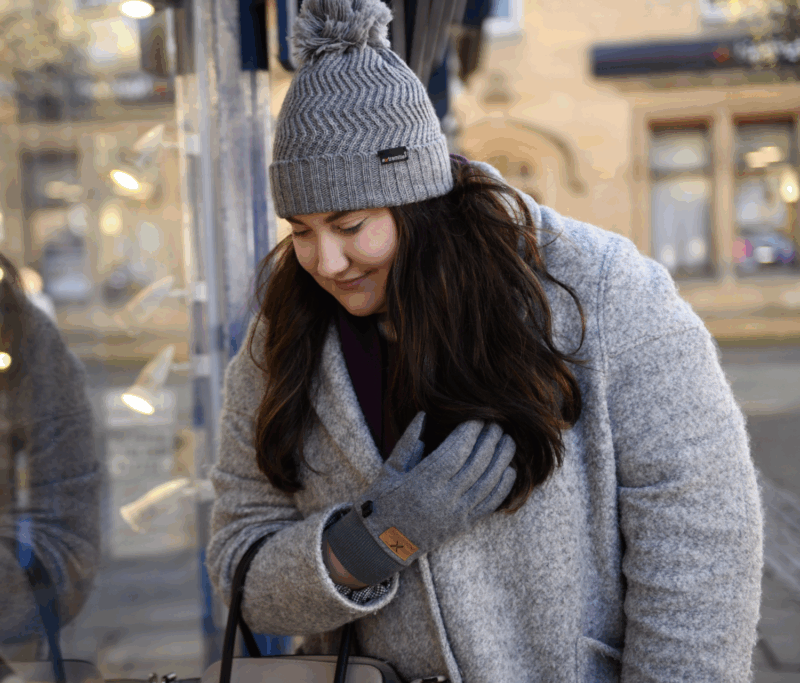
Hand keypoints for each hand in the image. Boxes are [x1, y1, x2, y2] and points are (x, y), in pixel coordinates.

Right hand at [323, 412, 516, 585]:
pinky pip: (490, 505)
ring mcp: (456, 514)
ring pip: (488, 483)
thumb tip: (424, 415)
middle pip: (476, 465)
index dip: (469, 433)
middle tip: (496, 423)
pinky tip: (509, 470)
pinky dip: (503, 487)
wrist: (383, 545)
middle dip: (489, 441)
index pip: (455, 452)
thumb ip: (409, 442)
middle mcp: (443, 500)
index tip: (477, 417)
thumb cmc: (382, 503)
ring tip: (508, 441)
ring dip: (501, 459)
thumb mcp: (389, 470)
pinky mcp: (464, 526)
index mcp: (422, 483)